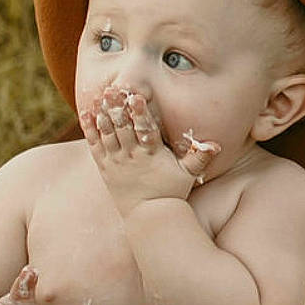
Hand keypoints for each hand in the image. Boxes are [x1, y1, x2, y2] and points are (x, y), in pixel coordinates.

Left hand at [79, 87, 220, 204]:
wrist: (149, 216)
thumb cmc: (171, 192)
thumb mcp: (188, 175)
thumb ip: (200, 157)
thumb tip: (217, 144)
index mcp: (151, 155)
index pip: (145, 130)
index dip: (140, 113)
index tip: (136, 96)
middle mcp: (132, 156)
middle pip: (123, 128)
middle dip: (118, 107)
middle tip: (112, 88)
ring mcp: (116, 161)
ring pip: (108, 134)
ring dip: (103, 114)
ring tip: (100, 94)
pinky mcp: (105, 167)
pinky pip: (95, 145)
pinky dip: (90, 129)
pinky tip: (87, 112)